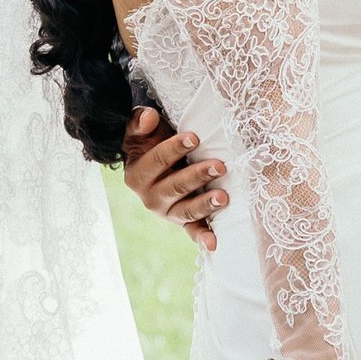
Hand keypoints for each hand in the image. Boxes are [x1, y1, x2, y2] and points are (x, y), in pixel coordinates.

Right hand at [123, 105, 226, 251]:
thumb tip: (149, 117)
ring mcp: (167, 212)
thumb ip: (140, 123)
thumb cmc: (151, 142)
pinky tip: (214, 243)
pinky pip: (192, 230)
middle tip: (219, 166)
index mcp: (137, 175)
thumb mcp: (141, 131)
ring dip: (205, 204)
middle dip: (197, 176)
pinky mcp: (182, 222)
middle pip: (174, 187)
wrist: (156, 163)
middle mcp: (149, 198)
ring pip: (186, 210)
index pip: (156, 161)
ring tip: (224, 196)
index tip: (195, 137)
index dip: (174, 148)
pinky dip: (202, 237)